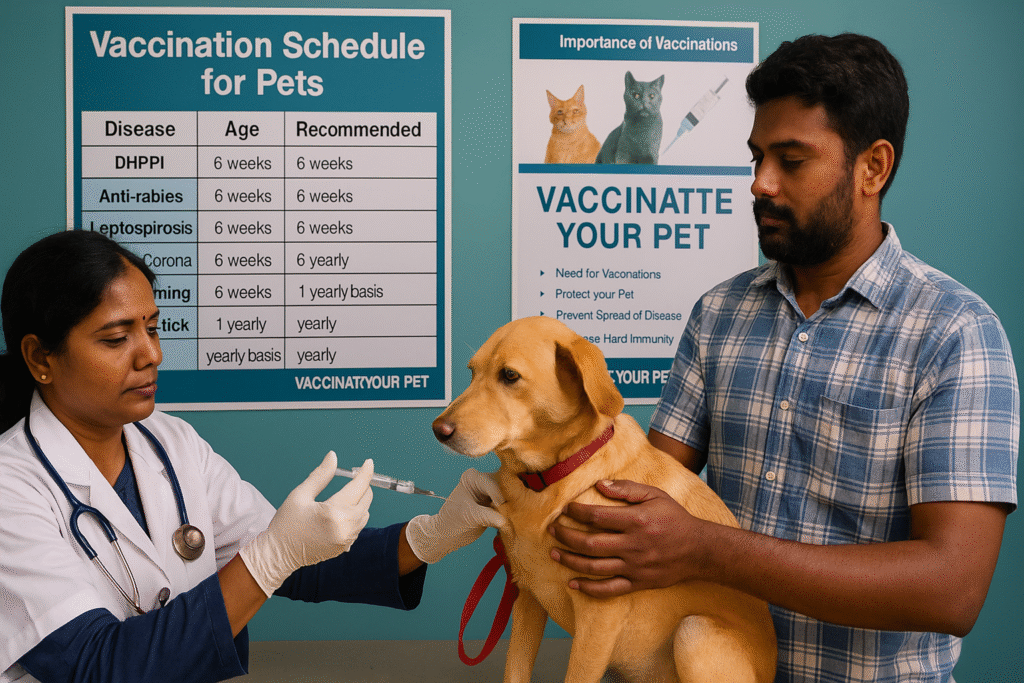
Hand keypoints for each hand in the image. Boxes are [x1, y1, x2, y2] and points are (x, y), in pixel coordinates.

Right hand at [240, 452, 373, 595]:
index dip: (365, 473)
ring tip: (346, 494)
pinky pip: (358, 526)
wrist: (278, 555)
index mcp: (334, 512)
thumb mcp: (300, 495)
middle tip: (353, 478)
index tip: (368, 463)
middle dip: (363, 486)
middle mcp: (345, 527)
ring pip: (364, 514)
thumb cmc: (286, 524)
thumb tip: (333, 457)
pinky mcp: (345, 547)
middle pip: (366, 500)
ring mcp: (346, 539)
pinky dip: (355, 516)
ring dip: (360, 501)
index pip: (358, 487)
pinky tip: (340, 512)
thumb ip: (320, 475)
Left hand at [405, 468, 505, 563]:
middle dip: (509, 499)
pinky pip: (509, 503)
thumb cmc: (452, 522)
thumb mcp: (468, 517)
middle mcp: (483, 479)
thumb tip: (505, 521)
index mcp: (472, 477)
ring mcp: (491, 490)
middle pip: (504, 485)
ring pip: (509, 494)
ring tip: (515, 516)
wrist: (448, 534)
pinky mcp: (496, 502)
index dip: (500, 496)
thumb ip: (486, 516)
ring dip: (513, 505)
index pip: (492, 483)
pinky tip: (513, 518)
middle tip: (515, 512)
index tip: (504, 509)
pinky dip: (512, 510)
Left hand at [547, 479, 706, 597]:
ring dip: (570, 561)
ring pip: (595, 567)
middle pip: (590, 543)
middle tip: (552, 530)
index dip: (576, 513)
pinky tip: (572, 583)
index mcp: (636, 521)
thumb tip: (599, 485)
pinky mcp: (638, 583)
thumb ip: (627, 489)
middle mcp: (633, 545)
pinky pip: (609, 589)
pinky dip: (588, 588)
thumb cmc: (675, 518)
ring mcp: (634, 567)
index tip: (565, 510)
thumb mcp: (655, 495)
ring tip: (554, 553)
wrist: (699, 550)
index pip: (597, 517)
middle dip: (566, 536)